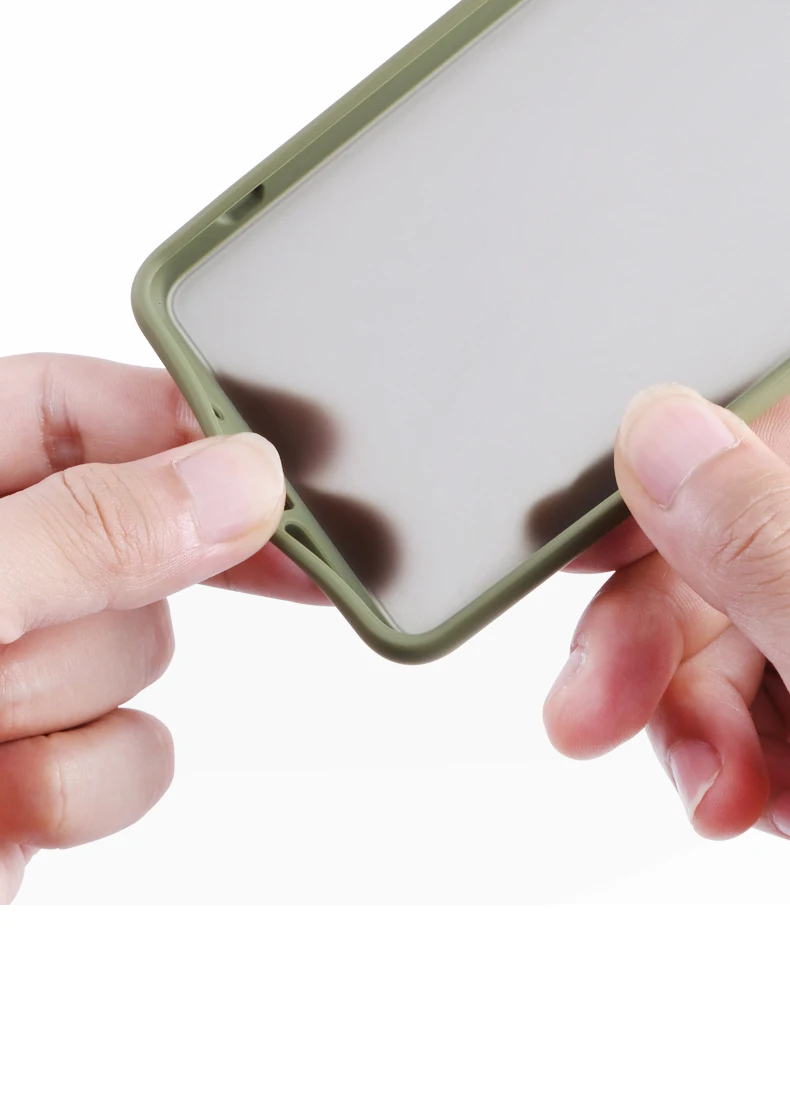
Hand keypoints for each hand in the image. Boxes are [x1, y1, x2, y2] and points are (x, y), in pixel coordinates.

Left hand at [0, 353, 325, 901]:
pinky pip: (133, 758)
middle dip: (95, 612)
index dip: (189, 437)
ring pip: (145, 661)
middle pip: (141, 545)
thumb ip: (86, 531)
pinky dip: (76, 788)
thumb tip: (237, 482)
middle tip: (16, 641)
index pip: (89, 408)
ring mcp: (14, 671)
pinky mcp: (36, 769)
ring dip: (69, 709)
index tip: (281, 488)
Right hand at [545, 382, 789, 841]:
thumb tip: (657, 425)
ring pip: (721, 650)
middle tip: (588, 717)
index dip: (650, 473)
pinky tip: (757, 807)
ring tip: (723, 799)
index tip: (570, 537)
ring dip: (694, 732)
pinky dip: (738, 771)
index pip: (746, 433)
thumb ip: (758, 537)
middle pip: (711, 558)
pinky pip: (754, 721)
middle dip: (647, 648)